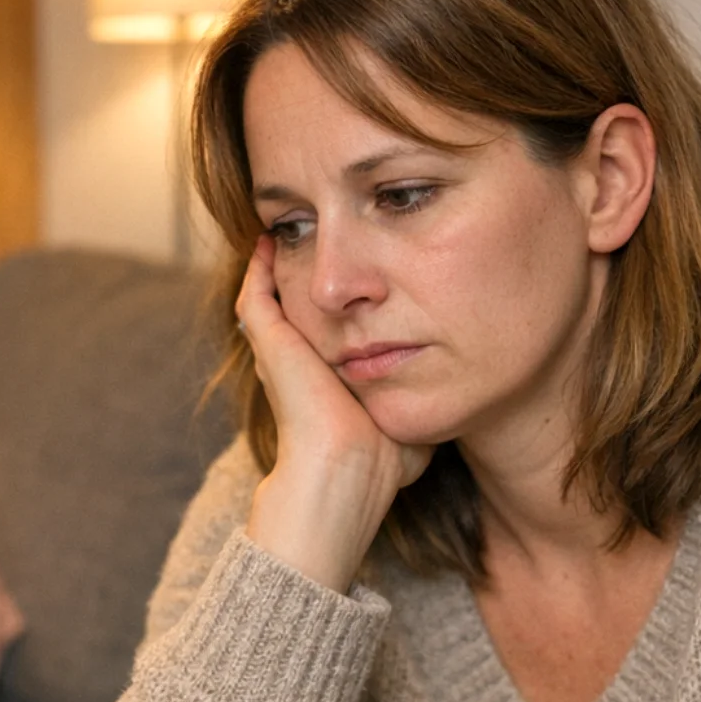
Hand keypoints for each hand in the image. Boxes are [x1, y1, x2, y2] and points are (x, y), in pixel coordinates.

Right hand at [235, 236, 432, 590]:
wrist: (348, 471)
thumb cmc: (383, 461)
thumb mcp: (408, 421)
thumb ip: (419, 398)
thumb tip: (445, 385)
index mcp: (323, 381)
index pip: (324, 333)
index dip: (334, 307)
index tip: (354, 280)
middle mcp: (297, 365)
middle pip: (294, 308)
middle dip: (302, 275)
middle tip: (313, 242)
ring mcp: (279, 353)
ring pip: (268, 297)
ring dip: (277, 265)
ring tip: (287, 230)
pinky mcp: (269, 343)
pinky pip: (254, 294)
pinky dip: (258, 267)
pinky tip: (271, 238)